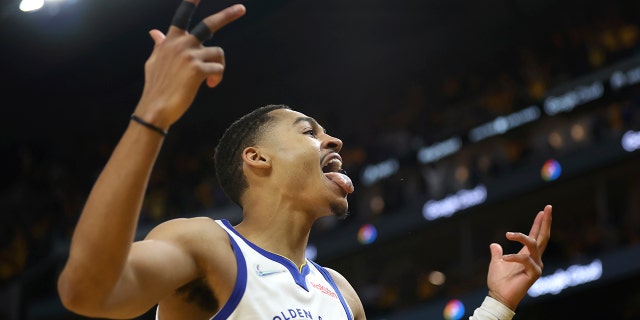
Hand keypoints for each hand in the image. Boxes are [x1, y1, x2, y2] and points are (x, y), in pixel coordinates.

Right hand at [134, 1, 245, 129]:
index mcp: (171, 40)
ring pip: (218, 54)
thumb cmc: (156, 87)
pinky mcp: (197, 69)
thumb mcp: (154, 62)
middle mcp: (181, 44)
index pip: (183, 15)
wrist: (155, 108)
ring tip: (209, 80)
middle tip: (242, 8)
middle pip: (209, 24)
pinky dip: (217, 78)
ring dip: (217, 67)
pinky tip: (210, 85)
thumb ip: (159, 45)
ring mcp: (189, 55)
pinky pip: (219, 69)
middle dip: (228, 15)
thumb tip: (154, 31)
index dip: (191, 2)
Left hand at [486, 204, 552, 310]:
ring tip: (508, 234)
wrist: (498, 296)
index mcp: (527, 255)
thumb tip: (494, 244)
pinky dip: (513, 257)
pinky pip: (525, 259)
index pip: (536, 236)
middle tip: (547, 208)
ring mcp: (536, 266)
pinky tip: (504, 259)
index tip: (544, 210)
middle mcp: (535, 259)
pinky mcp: (534, 274)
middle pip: (543, 237)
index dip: (540, 223)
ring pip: (534, 244)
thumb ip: (497, 253)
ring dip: (520, 237)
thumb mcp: (496, 262)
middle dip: (546, 222)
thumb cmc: (499, 281)